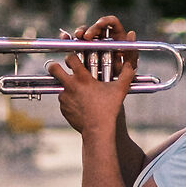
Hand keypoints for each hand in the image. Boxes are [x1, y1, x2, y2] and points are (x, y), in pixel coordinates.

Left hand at [49, 19, 136, 136]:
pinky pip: (64, 101)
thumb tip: (131, 63)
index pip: (70, 58)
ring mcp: (65, 98)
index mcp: (82, 78)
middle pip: (53, 68)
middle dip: (54, 66)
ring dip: (66, 87)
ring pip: (60, 87)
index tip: (74, 59)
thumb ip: (126, 73)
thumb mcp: (120, 90)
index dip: (71, 56)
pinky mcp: (63, 108)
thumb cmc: (109, 109)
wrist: (98, 130)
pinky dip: (69, 101)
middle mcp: (70, 86)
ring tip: (79, 92)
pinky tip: (80, 105)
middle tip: (58, 68)